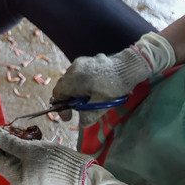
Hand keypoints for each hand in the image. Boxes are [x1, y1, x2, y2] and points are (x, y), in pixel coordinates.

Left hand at [0, 126, 92, 184]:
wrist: (80, 172)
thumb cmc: (52, 161)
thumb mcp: (27, 148)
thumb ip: (8, 141)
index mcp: (16, 178)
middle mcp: (22, 180)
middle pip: (6, 158)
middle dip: (7, 142)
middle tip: (12, 128)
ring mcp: (32, 176)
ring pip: (17, 156)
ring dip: (18, 142)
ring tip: (24, 132)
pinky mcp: (41, 171)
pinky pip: (28, 158)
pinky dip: (28, 147)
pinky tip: (33, 138)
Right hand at [52, 32, 174, 126]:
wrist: (127, 67)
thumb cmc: (113, 87)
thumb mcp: (101, 105)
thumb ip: (88, 115)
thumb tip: (81, 124)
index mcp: (73, 81)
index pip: (58, 94)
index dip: (60, 107)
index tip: (69, 117)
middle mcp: (73, 70)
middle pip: (63, 86)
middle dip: (68, 98)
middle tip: (77, 108)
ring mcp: (79, 62)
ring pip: (70, 78)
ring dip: (74, 89)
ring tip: (85, 97)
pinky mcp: (87, 59)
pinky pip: (78, 72)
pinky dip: (80, 81)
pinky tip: (92, 86)